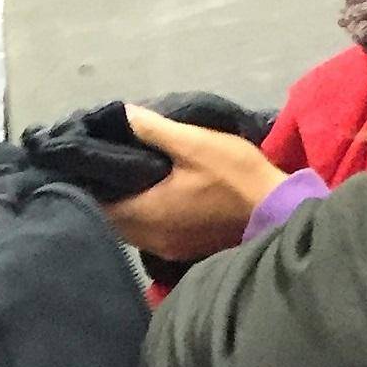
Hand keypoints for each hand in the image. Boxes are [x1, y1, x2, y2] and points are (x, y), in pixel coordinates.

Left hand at [103, 105, 287, 263]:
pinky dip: (144, 219)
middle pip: (112, 221)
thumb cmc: (234, 176)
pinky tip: (152, 199)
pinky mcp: (184, 251)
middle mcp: (151, 239)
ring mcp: (168, 249)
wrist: (275, 211)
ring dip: (126, 209)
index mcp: (147, 214)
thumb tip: (122, 114)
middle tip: (109, 168)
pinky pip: (150, 236)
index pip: (99, 206)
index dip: (92, 185)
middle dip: (107, 197)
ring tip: (128, 181)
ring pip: (131, 231)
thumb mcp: (195, 143)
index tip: (93, 164)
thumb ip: (154, 130)